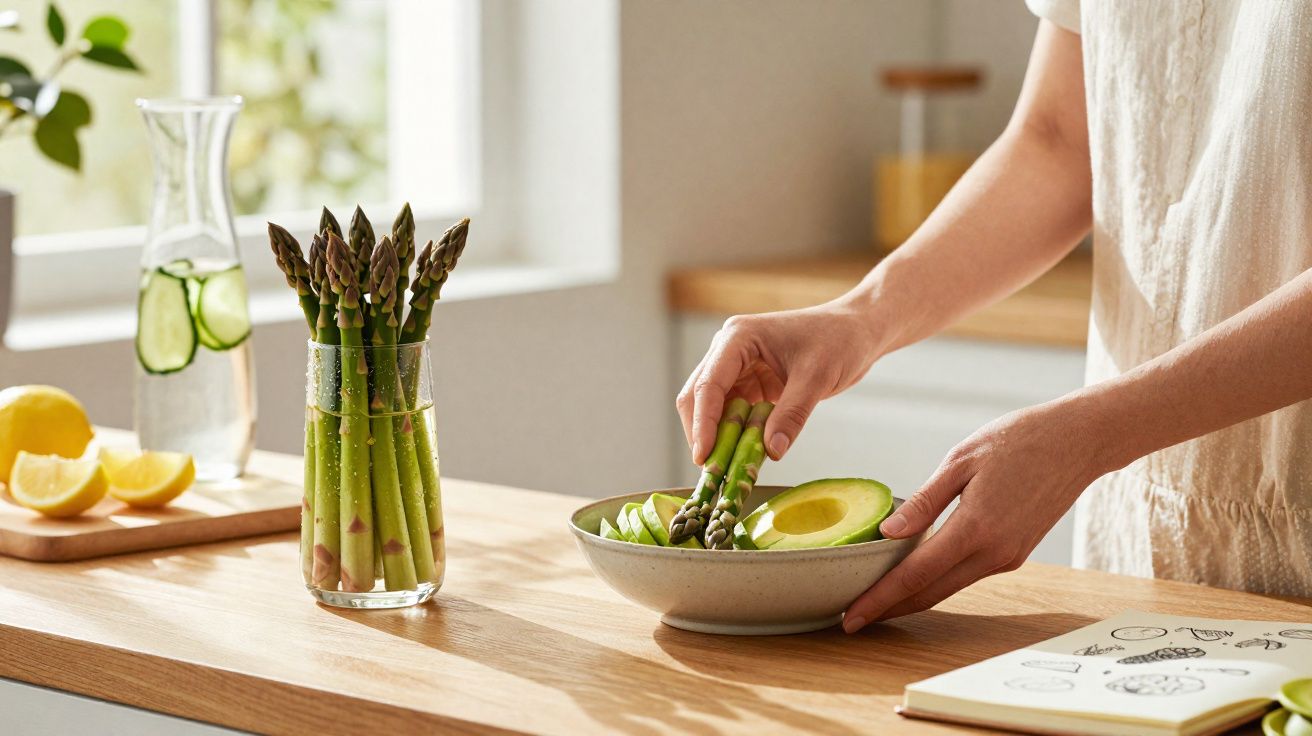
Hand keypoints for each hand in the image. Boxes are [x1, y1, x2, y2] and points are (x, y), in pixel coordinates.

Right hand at [676, 302, 883, 463]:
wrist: (857, 331)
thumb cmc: (839, 340)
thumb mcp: (816, 378)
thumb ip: (792, 415)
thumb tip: (771, 451)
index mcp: (738, 338)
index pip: (708, 384)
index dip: (702, 423)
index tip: (704, 457)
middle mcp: (729, 350)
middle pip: (699, 396)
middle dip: (703, 433)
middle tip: (713, 470)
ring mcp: (738, 367)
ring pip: (712, 409)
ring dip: (719, 437)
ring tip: (729, 467)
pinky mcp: (750, 383)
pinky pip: (734, 414)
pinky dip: (737, 435)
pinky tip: (745, 454)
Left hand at [843, 399, 1109, 631]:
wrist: (1077, 442)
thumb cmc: (1019, 440)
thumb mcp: (961, 460)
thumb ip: (924, 502)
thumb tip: (888, 533)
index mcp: (975, 528)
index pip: (915, 575)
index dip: (880, 599)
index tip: (850, 616)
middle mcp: (994, 552)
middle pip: (930, 593)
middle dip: (889, 609)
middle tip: (851, 619)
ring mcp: (1008, 557)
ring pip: (949, 587)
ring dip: (912, 597)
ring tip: (875, 598)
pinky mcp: (1015, 553)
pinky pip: (967, 573)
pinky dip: (937, 579)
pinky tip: (914, 574)